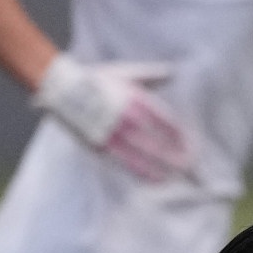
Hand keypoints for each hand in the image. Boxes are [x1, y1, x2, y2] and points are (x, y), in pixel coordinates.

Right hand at [33, 56, 193, 182]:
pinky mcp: (99, 146)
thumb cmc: (95, 77)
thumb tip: (173, 73)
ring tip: (176, 178)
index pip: (166, 124)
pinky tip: (154, 180)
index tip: (192, 146)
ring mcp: (112, 135)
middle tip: (192, 168)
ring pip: (142, 158)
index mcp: (134, 100)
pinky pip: (125, 163)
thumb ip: (151, 75)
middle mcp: (125, 119)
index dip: (180, 138)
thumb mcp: (125, 72)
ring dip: (161, 169)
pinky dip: (141, 172)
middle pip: (157, 144)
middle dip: (176, 158)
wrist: (60, 87)